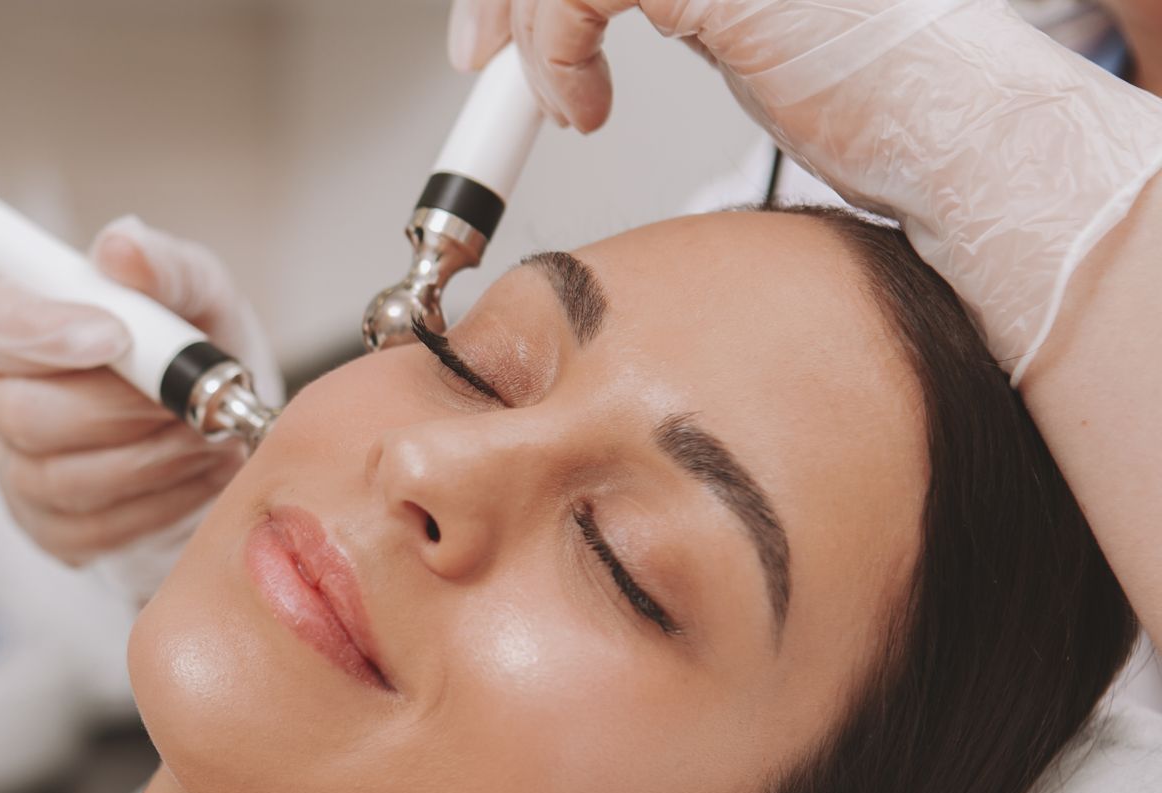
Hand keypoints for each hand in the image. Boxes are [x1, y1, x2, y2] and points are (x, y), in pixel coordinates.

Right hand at [0, 216, 278, 568]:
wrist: (223, 427)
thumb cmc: (194, 348)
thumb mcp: (197, 293)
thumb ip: (164, 265)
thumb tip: (120, 245)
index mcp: (10, 323)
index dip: (42, 334)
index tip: (117, 334)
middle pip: (28, 416)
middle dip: (124, 409)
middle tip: (190, 397)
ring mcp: (18, 473)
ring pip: (68, 479)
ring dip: (155, 455)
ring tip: (207, 431)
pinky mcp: (53, 530)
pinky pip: (99, 528)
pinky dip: (164, 500)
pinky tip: (197, 471)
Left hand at [446, 0, 1161, 376]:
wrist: (949, 141)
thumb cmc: (874, 110)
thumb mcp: (746, 41)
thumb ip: (683, 8)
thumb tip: (586, 25)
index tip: (491, 38)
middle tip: (480, 59)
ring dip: (529, 32)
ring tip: (556, 106)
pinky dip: (557, 55)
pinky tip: (586, 114)